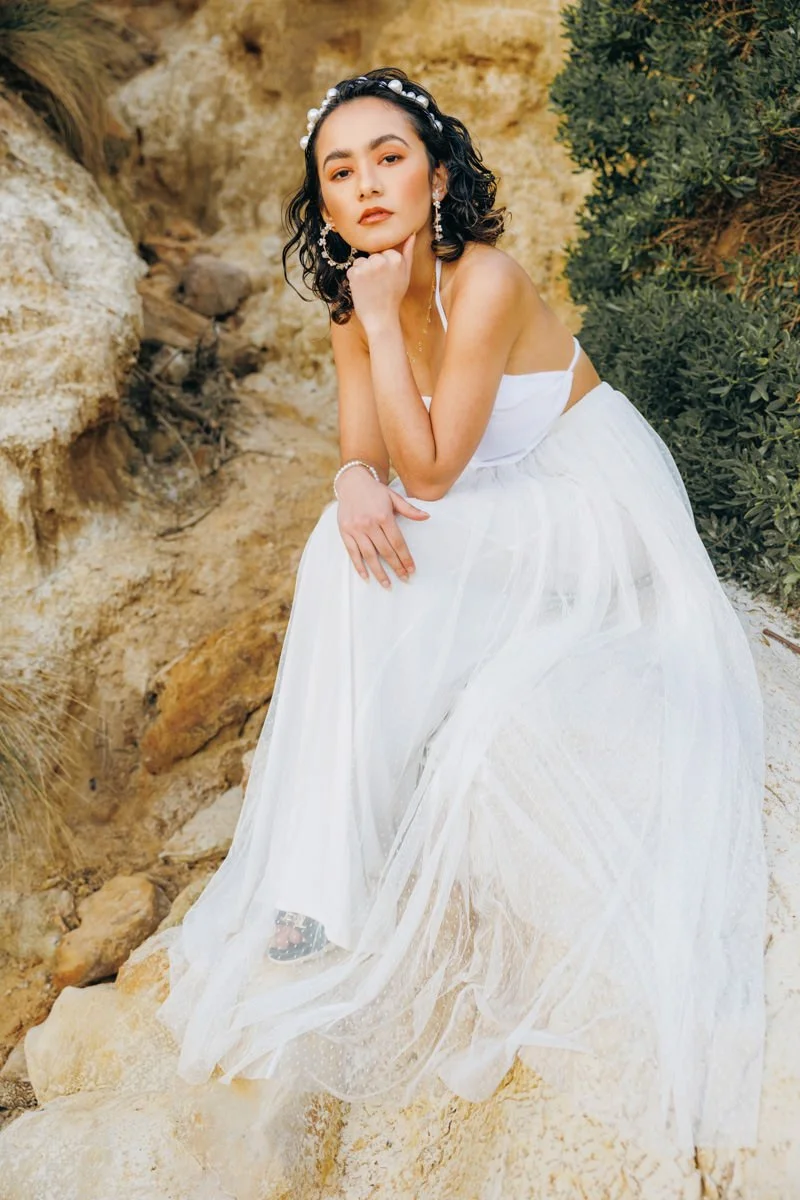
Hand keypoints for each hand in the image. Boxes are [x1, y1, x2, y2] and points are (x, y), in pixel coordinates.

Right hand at [335, 464, 428, 587]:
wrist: (352, 482)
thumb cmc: (376, 491)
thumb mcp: (394, 497)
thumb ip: (410, 509)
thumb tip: (427, 517)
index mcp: (383, 516)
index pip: (397, 542)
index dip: (405, 557)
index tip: (411, 569)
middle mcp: (369, 523)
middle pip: (385, 551)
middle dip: (396, 567)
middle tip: (404, 579)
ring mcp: (355, 529)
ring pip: (369, 555)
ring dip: (379, 572)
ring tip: (387, 584)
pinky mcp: (345, 532)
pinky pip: (352, 553)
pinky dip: (359, 566)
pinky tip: (366, 577)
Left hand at [346, 231, 415, 334]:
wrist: (381, 318)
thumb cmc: (394, 297)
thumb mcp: (405, 275)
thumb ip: (408, 253)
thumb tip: (412, 234)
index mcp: (396, 258)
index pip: (384, 252)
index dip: (384, 266)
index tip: (387, 279)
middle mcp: (381, 260)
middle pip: (372, 256)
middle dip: (373, 268)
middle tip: (379, 285)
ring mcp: (367, 266)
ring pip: (361, 262)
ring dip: (363, 273)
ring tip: (371, 288)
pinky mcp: (355, 273)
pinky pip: (352, 270)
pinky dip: (354, 279)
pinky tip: (363, 290)